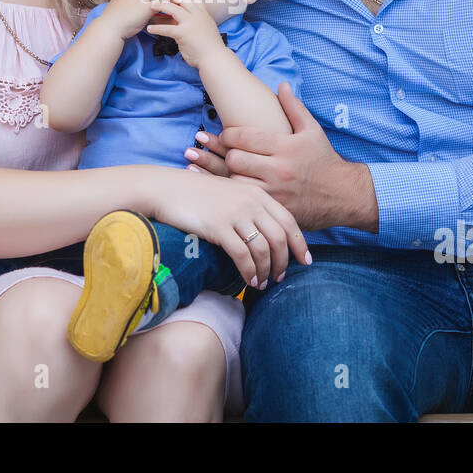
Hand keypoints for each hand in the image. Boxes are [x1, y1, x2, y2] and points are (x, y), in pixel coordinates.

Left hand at [143, 0, 225, 68]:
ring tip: (151, 5)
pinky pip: (167, 29)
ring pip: (172, 9)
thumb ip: (196, 21)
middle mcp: (197, 15)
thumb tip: (186, 19)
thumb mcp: (206, 28)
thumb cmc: (210, 45)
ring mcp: (190, 23)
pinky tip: (149, 29)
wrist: (214, 57)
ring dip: (160, 6)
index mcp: (203, 13)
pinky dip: (157, 29)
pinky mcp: (183, 33)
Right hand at [149, 168, 311, 288]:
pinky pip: (243, 256)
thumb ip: (249, 207)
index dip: (299, 243)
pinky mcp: (219, 227)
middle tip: (279, 278)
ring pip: (263, 250)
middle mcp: (251, 202)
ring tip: (262, 284)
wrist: (167, 189)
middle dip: (283, 262)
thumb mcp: (230, 192)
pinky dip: (250, 272)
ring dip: (266, 271)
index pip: (289, 220)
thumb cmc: (196, 193)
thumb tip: (265, 234)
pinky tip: (249, 281)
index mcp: (256, 193)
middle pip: (280, 238)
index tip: (304, 261)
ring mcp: (235, 214)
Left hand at [191, 82, 375, 231]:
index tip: (224, 135)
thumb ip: (293, 107)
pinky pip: (245, 203)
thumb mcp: (312, 130)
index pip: (244, 136)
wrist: (344, 195)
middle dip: (224, 154)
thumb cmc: (324, 160)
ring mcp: (276, 193)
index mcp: (285, 146)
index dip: (227, 134)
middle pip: (235, 160)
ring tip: (205, 169)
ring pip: (235, 183)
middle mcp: (279, 169)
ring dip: (223, 175)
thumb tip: (280, 85)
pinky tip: (216, 192)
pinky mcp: (275, 211)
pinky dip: (232, 196)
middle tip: (220, 152)